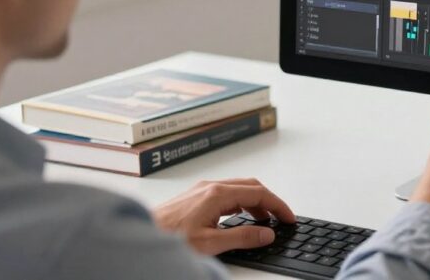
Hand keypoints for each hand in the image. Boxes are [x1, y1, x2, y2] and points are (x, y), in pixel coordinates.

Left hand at [152, 178, 294, 254]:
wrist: (141, 234)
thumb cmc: (169, 238)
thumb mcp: (211, 243)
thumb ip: (242, 237)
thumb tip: (266, 233)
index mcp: (217, 194)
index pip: (259, 193)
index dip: (278, 205)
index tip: (289, 217)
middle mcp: (210, 186)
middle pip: (250, 186)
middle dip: (269, 201)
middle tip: (280, 218)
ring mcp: (201, 189)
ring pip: (238, 188)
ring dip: (255, 202)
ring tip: (264, 220)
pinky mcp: (194, 196)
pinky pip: (226, 192)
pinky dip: (240, 202)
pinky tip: (240, 215)